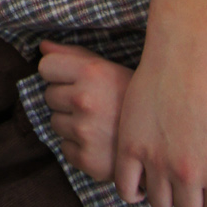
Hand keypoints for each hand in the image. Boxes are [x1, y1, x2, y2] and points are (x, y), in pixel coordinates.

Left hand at [39, 41, 129, 179]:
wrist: (163, 141)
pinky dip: (78, 147)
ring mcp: (85, 131)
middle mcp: (85, 100)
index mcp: (91, 73)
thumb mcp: (109, 69)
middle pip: (49, 95)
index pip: (46, 67)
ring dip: (71, 124)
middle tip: (93, 104)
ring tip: (98, 123)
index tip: (73, 79)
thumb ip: (73, 55)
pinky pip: (65, 148)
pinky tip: (100, 142)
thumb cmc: (133, 100)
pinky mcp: (87, 159)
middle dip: (66, 99)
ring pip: (55, 123)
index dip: (58, 73)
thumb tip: (42, 48)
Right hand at [114, 51, 206, 206]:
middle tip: (189, 178)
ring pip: (159, 203)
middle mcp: (189, 174)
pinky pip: (126, 188)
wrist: (187, 56)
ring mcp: (156, 161)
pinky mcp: (130, 147)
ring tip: (168, 175)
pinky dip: (133, 191)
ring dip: (165, 194)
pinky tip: (141, 180)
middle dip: (192, 200)